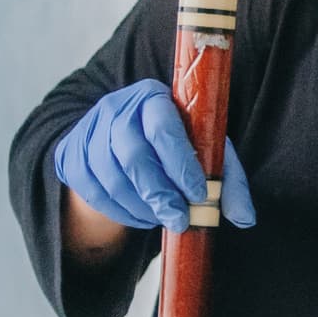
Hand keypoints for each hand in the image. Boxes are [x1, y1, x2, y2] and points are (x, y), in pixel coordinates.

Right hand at [55, 78, 254, 230]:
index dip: (181, 163)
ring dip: (140, 206)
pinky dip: (119, 211)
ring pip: (111, 177)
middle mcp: (115, 108)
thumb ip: (226, 180)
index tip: (199, 194)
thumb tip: (246, 219)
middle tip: (180, 219)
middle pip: (132, 154)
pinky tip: (140, 215)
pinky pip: (92, 192)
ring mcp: (88, 131)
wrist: (120, 138)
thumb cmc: (171, 144)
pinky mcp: (70, 156)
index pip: (162, 127)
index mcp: (152, 97)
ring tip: (163, 218)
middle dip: (159, 193)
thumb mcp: (203, 150)